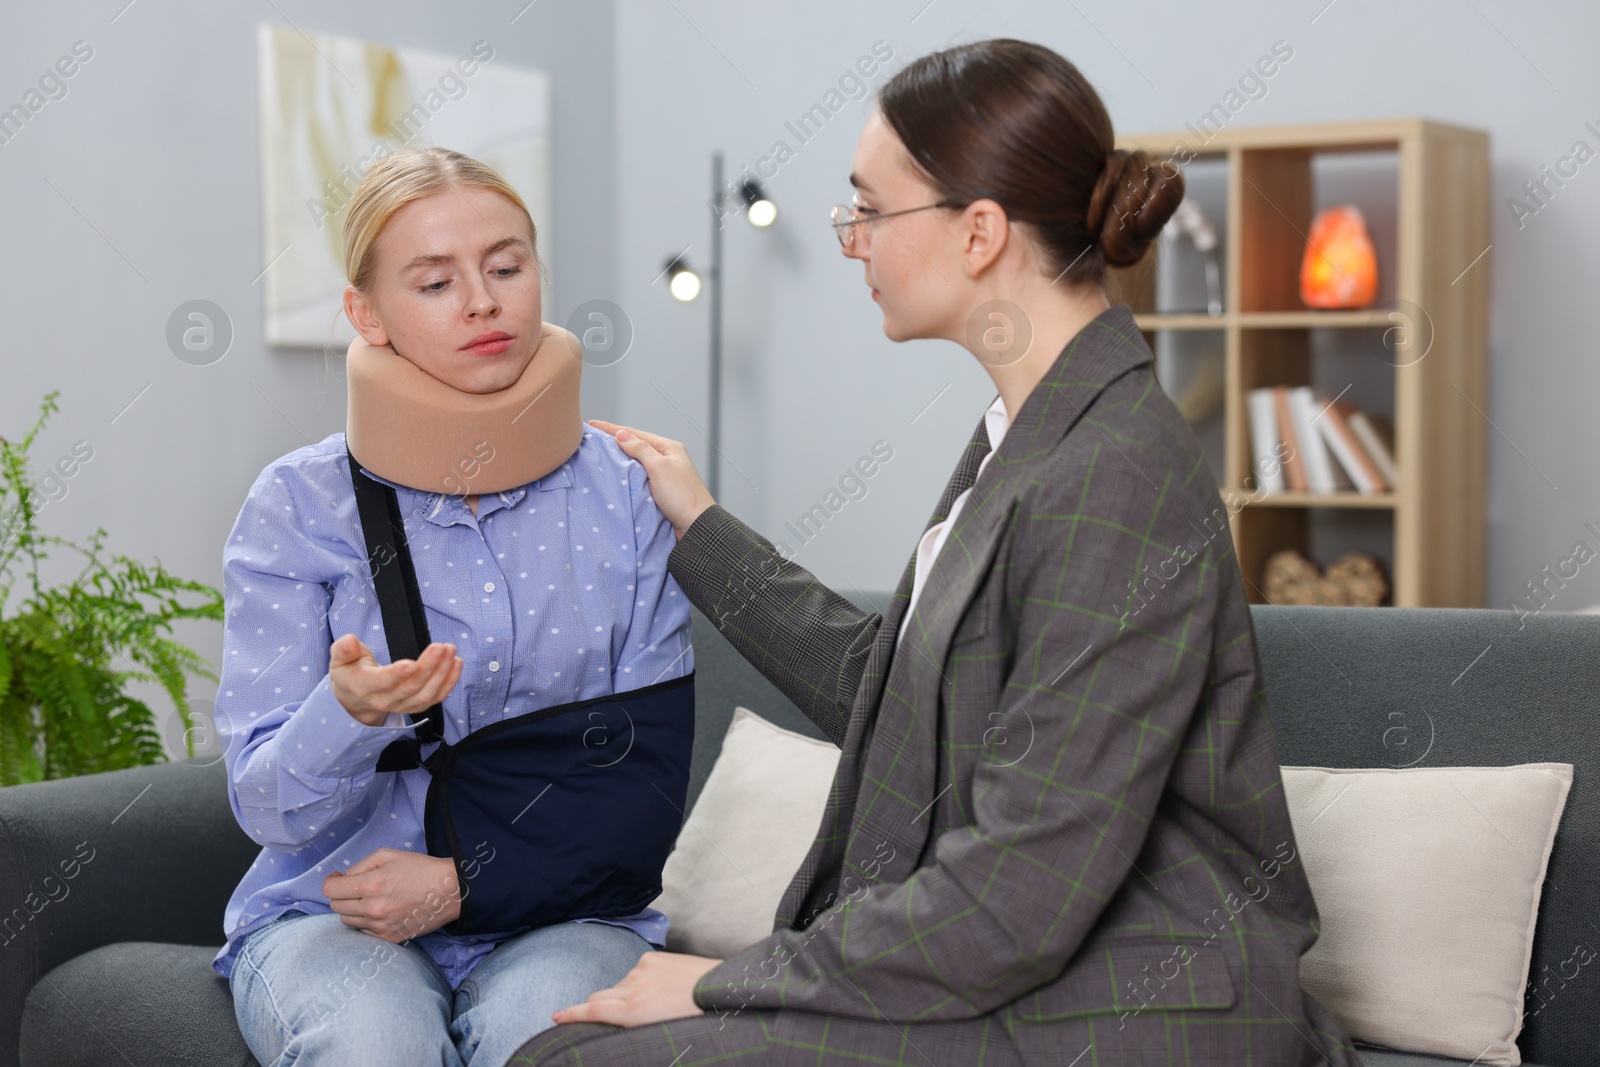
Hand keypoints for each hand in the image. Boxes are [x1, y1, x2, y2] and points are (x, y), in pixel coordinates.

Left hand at [322, 848, 460, 941]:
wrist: (450, 891)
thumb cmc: (420, 869)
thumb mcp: (388, 855)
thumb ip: (360, 866)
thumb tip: (344, 879)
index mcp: (372, 884)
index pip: (330, 890)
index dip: (331, 881)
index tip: (338, 878)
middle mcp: (373, 908)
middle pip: (336, 906)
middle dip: (341, 895)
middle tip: (356, 888)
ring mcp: (380, 926)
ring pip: (347, 921)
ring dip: (353, 909)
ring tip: (370, 900)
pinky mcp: (389, 938)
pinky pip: (363, 932)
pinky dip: (366, 922)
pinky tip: (380, 912)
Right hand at [328, 633, 461, 726]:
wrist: (354, 699)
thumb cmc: (349, 673)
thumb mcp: (339, 659)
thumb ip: (344, 649)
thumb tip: (350, 642)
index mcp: (363, 686)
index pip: (382, 682)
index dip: (397, 674)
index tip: (412, 663)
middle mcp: (384, 700)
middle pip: (410, 687)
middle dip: (428, 667)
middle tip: (441, 647)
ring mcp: (401, 706)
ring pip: (426, 695)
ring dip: (442, 674)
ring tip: (451, 652)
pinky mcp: (415, 706)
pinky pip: (435, 698)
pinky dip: (449, 683)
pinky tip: (456, 664)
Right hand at [551, 951, 723, 1027]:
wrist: (724, 989)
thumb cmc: (696, 1019)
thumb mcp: (660, 1034)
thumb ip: (633, 1028)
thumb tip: (617, 1025)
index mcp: (635, 1010)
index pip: (592, 1010)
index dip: (570, 1015)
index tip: (555, 1016)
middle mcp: (634, 986)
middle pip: (598, 997)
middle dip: (595, 1008)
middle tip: (603, 1021)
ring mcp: (643, 968)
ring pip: (617, 986)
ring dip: (621, 996)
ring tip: (649, 1007)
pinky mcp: (653, 957)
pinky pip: (634, 972)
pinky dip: (637, 982)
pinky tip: (658, 990)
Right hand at [587, 420, 716, 539]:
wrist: (696, 526)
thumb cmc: (682, 496)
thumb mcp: (659, 467)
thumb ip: (640, 449)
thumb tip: (621, 435)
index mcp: (669, 448)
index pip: (636, 434)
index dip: (613, 429)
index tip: (592, 424)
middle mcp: (666, 459)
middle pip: (635, 447)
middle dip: (614, 443)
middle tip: (592, 438)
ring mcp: (663, 476)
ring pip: (635, 464)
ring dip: (619, 460)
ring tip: (598, 455)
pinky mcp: (659, 492)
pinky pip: (638, 479)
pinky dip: (625, 476)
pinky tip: (613, 476)